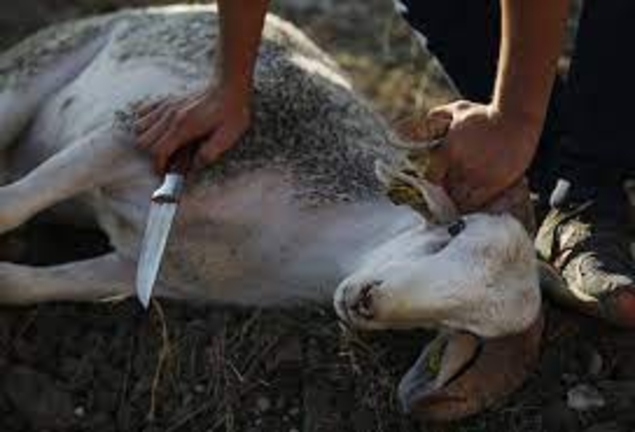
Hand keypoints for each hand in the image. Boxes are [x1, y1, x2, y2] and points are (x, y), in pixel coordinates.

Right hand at [134, 84, 251, 172]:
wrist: (229, 85)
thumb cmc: (231, 112)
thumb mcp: (228, 136)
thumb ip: (210, 152)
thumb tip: (195, 167)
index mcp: (184, 127)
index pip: (158, 151)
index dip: (158, 166)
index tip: (163, 173)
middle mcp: (170, 116)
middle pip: (144, 140)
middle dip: (150, 154)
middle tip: (165, 159)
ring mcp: (167, 105)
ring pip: (139, 126)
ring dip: (146, 138)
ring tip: (161, 144)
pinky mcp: (168, 98)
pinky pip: (143, 109)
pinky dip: (145, 120)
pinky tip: (157, 127)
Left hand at [425, 100, 541, 211]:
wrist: (516, 117)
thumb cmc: (485, 114)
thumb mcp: (457, 111)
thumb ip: (437, 117)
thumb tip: (422, 120)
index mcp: (448, 151)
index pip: (431, 179)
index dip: (433, 185)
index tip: (436, 187)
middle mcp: (460, 167)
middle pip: (446, 192)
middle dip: (445, 195)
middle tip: (446, 198)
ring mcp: (478, 177)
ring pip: (461, 200)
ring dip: (459, 202)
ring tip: (459, 204)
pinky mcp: (495, 183)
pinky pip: (479, 203)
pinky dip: (474, 206)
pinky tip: (474, 204)